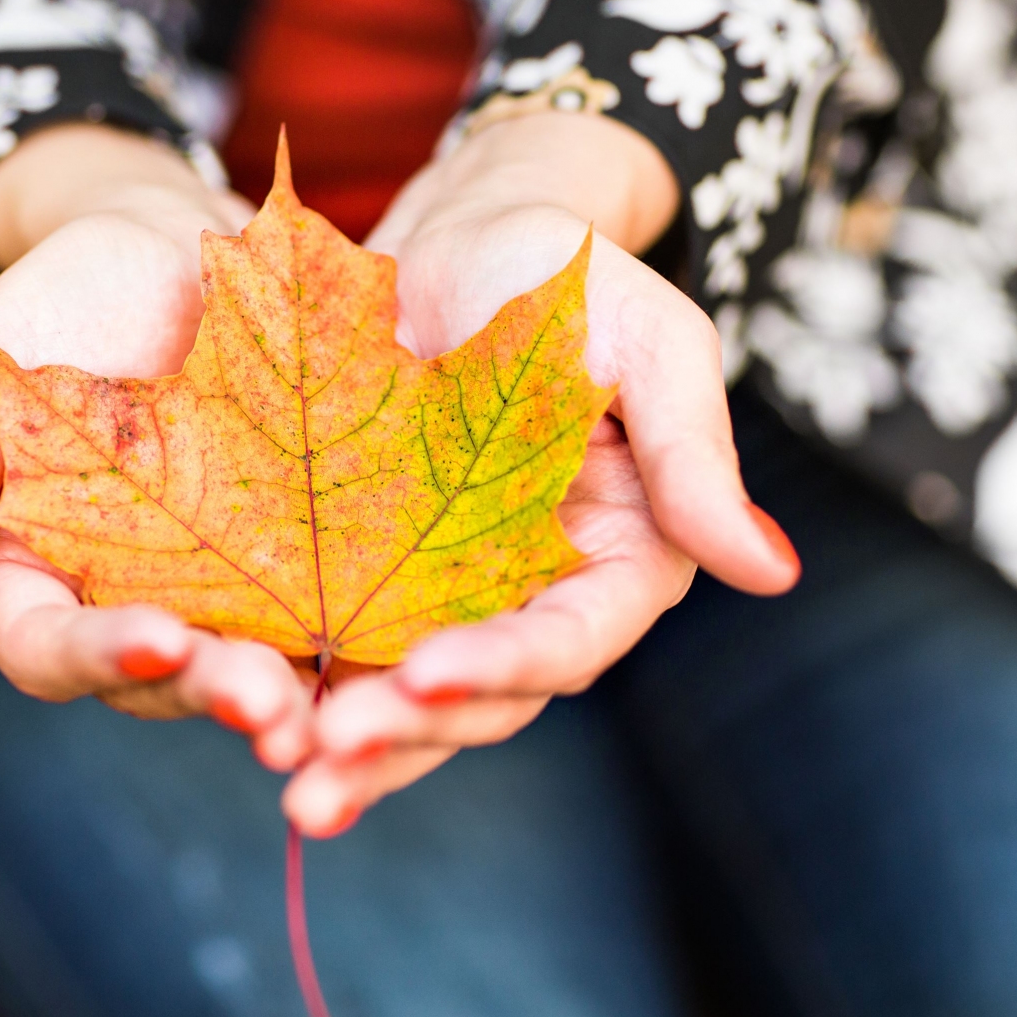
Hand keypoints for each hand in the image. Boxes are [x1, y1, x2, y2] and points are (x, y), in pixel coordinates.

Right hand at [0, 124, 315, 769]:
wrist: (181, 239)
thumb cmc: (62, 295)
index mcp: (29, 577)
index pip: (46, 646)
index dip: (97, 654)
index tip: (157, 641)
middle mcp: (124, 605)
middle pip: (158, 682)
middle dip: (213, 693)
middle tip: (270, 704)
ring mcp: (219, 595)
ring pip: (249, 670)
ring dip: (291, 699)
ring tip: (339, 712)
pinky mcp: (304, 571)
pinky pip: (331, 624)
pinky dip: (362, 651)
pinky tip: (410, 658)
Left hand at [282, 113, 800, 834]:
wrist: (452, 239)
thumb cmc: (564, 272)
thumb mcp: (647, 341)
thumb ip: (694, 454)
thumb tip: (772, 573)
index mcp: (618, 559)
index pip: (571, 636)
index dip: (505, 663)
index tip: (426, 677)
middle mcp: (535, 599)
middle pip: (484, 698)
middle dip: (407, 736)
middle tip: (322, 763)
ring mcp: (450, 600)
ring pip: (409, 701)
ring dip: (353, 748)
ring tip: (285, 777)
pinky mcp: (370, 584)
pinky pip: (339, 654)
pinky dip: (299, 694)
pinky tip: (244, 722)